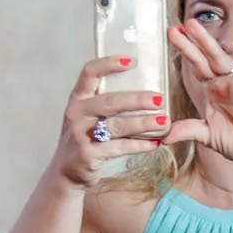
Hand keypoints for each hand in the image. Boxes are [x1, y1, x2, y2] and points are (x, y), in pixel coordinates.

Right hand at [53, 56, 167, 189]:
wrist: (67, 171)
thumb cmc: (87, 136)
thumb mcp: (89, 115)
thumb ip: (107, 100)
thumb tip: (146, 84)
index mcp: (78, 98)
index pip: (89, 73)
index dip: (109, 64)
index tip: (132, 61)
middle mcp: (77, 114)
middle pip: (110, 101)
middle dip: (137, 100)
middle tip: (160, 99)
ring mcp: (81, 135)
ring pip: (117, 126)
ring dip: (143, 123)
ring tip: (164, 121)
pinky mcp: (88, 155)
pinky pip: (120, 148)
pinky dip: (140, 145)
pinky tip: (155, 142)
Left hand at [165, 19, 232, 165]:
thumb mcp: (207, 136)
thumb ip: (187, 131)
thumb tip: (164, 136)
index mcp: (212, 91)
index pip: (195, 67)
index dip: (184, 52)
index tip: (171, 36)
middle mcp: (224, 84)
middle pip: (203, 59)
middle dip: (188, 43)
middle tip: (173, 27)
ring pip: (220, 58)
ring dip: (206, 41)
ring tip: (192, 24)